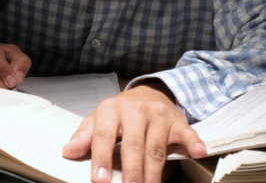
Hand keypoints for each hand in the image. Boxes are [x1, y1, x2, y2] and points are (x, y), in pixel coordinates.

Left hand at [62, 82, 206, 182]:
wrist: (151, 92)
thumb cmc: (122, 112)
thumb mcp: (99, 119)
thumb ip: (84, 136)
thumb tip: (68, 151)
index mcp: (112, 110)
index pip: (105, 136)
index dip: (101, 159)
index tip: (100, 180)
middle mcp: (136, 111)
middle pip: (133, 146)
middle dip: (131, 171)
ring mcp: (159, 116)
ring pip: (156, 148)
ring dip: (153, 172)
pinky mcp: (178, 122)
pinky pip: (187, 133)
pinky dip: (193, 143)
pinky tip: (197, 152)